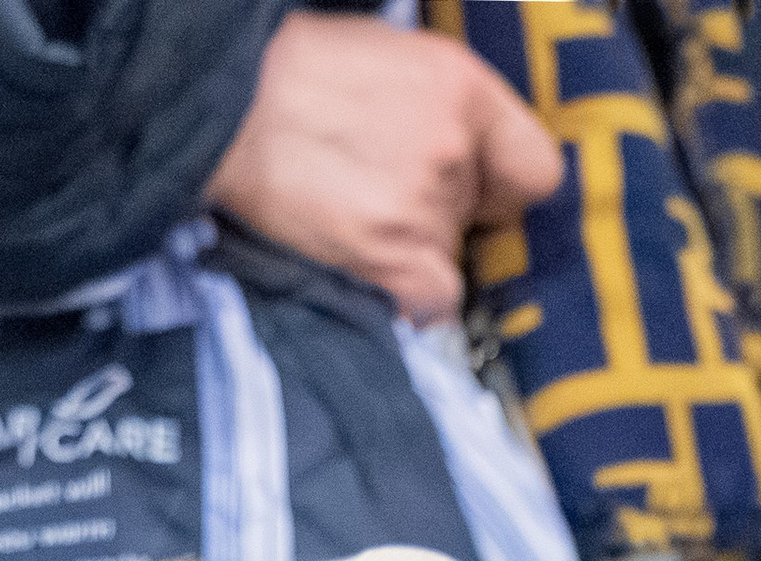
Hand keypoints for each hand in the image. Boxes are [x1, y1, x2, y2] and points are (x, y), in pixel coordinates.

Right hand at [205, 11, 560, 325]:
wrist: (226, 111)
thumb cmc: (289, 76)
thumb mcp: (387, 55)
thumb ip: (437, 104)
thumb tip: (459, 146)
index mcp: (460, 86)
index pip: (535, 167)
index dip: (505, 187)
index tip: (483, 196)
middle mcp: (454, 149)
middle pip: (480, 218)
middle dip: (444, 214)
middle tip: (384, 196)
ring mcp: (425, 208)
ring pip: (449, 260)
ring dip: (412, 252)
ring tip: (353, 219)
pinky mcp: (393, 260)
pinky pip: (430, 304)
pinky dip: (403, 298)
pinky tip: (365, 269)